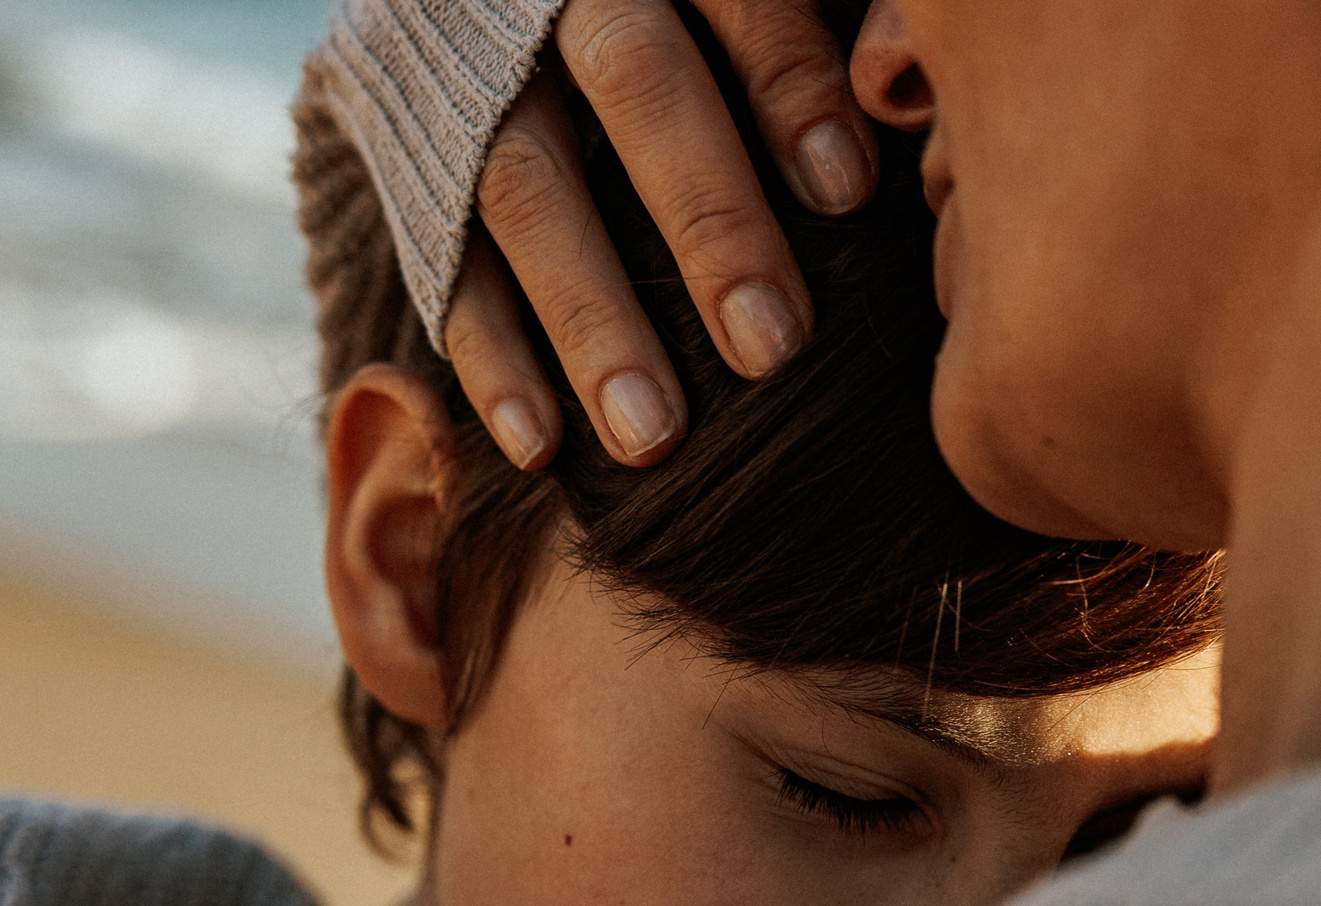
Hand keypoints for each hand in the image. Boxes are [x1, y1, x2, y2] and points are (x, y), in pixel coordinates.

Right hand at [445, 0, 876, 470]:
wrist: (476, 6)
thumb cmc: (681, 28)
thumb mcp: (725, 15)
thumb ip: (808, 44)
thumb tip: (902, 115)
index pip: (734, 0)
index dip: (789, 88)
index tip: (845, 191)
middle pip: (636, 86)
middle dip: (707, 219)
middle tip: (771, 346)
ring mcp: (477, 82)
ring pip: (527, 188)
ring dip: (592, 322)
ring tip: (653, 438)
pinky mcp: (417, 163)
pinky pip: (446, 263)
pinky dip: (492, 361)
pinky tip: (542, 446)